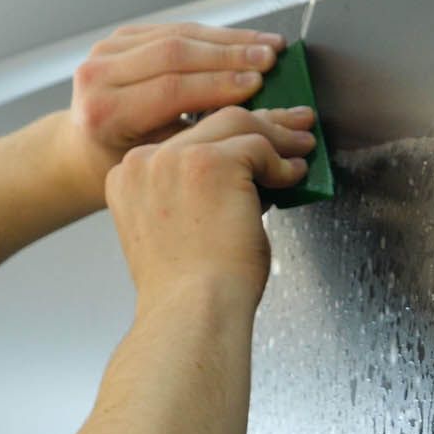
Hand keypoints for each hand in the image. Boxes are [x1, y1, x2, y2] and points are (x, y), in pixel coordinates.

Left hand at [54, 22, 287, 209]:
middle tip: (269, 59)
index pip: (170, 89)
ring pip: (178, 34)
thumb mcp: (159, 159)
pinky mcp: (121, 37)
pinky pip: (175, 28)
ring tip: (267, 46)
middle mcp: (98, 76)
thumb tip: (249, 113)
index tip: (257, 83)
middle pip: (174, 54)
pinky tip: (244, 40)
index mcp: (105, 113)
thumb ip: (195, 133)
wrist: (87, 147)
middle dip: (230, 55)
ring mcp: (106, 51)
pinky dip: (214, 35)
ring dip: (229, 40)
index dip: (218, 83)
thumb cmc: (126, 161)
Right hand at [103, 102, 317, 305]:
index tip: (258, 135)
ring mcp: (174, 158)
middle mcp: (145, 162)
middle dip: (259, 122)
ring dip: (278, 134)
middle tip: (292, 124)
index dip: (228, 136)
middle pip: (211, 123)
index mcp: (130, 178)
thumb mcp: (180, 228)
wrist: (193, 311)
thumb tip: (249, 174)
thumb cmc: (191, 288)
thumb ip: (196, 194)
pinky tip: (295, 176)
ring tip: (303, 144)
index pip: (186, 139)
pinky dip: (282, 162)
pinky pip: (258, 147)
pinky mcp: (208, 163)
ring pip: (237, 123)